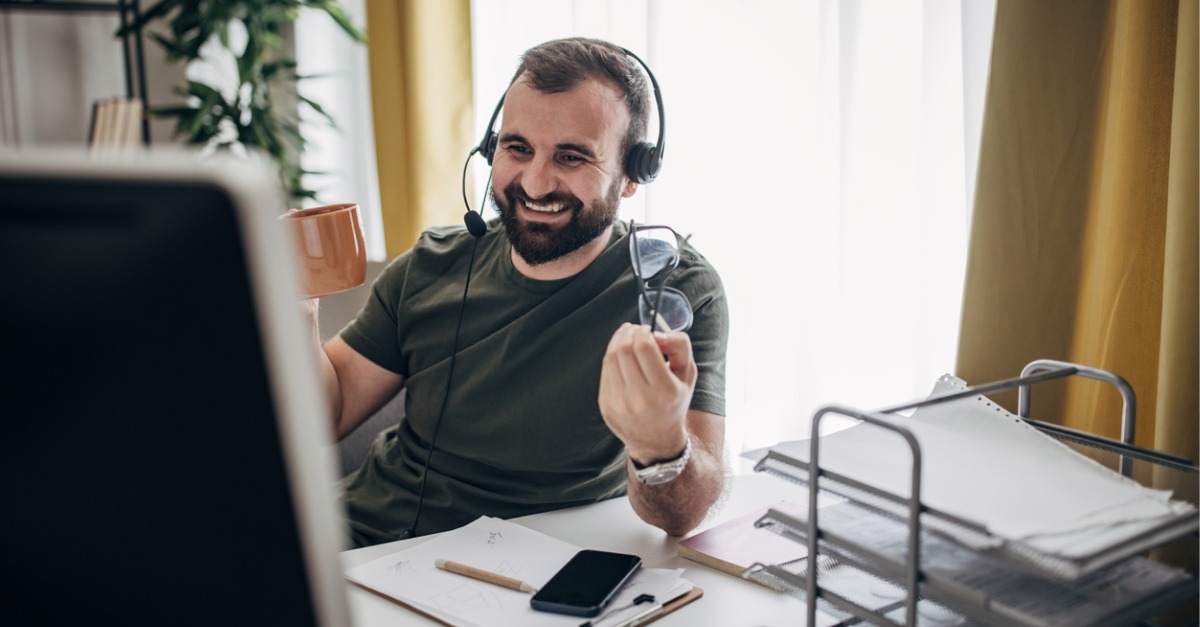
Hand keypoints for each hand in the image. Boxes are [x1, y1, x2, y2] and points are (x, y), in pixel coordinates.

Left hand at [598, 323, 697, 464]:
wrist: (657, 439)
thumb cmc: (674, 400)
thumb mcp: (687, 374)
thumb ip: (679, 346)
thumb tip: (657, 332)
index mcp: (664, 391)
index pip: (643, 347)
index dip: (642, 331)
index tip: (647, 330)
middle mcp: (640, 399)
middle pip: (624, 349)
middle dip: (629, 332)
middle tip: (635, 330)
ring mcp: (620, 404)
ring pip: (610, 358)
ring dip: (618, 341)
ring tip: (627, 338)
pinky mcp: (606, 405)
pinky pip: (605, 372)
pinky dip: (612, 357)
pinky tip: (621, 356)